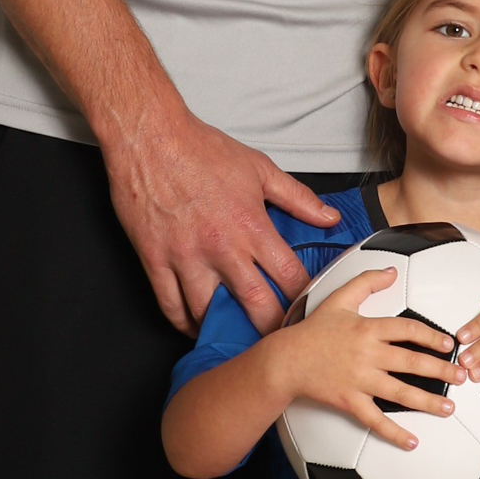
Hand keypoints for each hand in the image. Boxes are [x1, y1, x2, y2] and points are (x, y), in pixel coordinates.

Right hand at [104, 105, 339, 331]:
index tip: (309, 310)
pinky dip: (183, 323)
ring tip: (237, 336)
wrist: (151, 138)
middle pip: (256, 304)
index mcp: (251, 226)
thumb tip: (328, 217)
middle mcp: (221, 248)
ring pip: (209, 312)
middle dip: (272, 328)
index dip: (304, 298)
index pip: (289, 276)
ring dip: (224, 328)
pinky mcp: (155, 260)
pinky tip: (195, 326)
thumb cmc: (201, 150)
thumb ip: (297, 198)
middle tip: (280, 340)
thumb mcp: (259, 168)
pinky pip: (170, 305)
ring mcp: (186, 257)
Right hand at [275, 268, 457, 451]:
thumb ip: (367, 282)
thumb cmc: (313, 330)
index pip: (408, 330)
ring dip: (427, 402)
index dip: (432, 337)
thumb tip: (392, 271)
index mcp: (367, 329)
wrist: (286, 360)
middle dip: (441, 371)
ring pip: (400, 393)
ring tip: (448, 408)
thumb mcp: (339, 299)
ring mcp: (359, 380)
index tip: (448, 344)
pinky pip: (375, 420)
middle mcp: (367, 355)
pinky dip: (394, 433)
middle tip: (461, 377)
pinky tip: (412, 442)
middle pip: (411, 362)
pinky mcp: (349, 401)